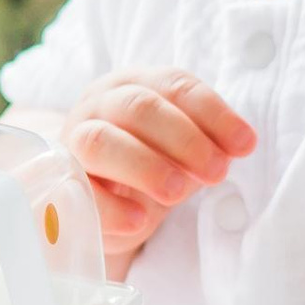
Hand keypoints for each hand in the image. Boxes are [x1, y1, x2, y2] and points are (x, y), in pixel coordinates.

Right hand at [58, 67, 253, 268]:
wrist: (91, 194)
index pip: (176, 85)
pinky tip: (139, 220)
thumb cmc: (144, 161)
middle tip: (216, 173)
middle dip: (185, 140)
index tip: (245, 144)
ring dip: (146, 165)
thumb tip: (237, 148)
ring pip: (102, 141)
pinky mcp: (60, 182)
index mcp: (137, 83)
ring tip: (178, 192)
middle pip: (139, 107)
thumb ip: (206, 144)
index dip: (214, 114)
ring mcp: (74, 140)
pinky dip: (112, 206)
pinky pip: (79, 190)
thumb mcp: (179, 149)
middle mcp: (102, 103)